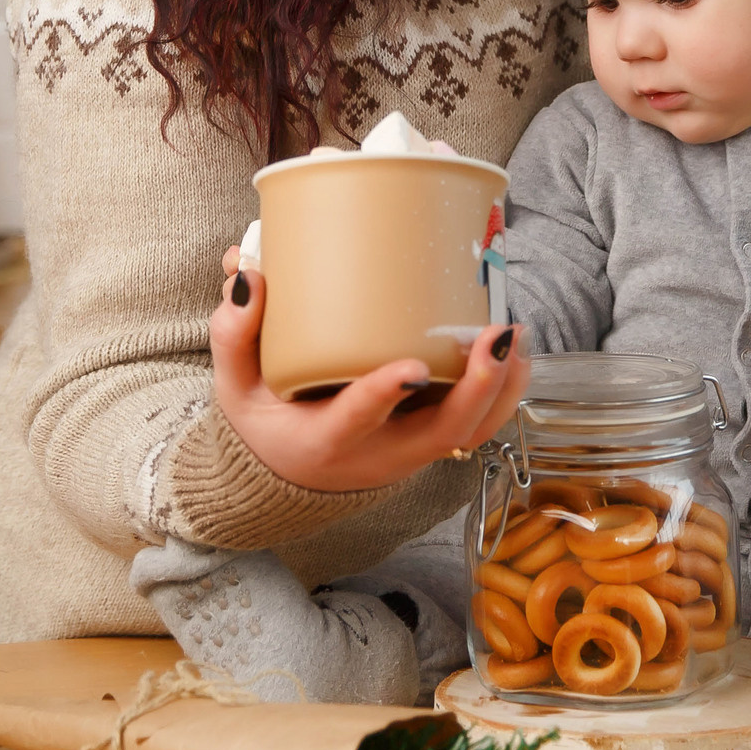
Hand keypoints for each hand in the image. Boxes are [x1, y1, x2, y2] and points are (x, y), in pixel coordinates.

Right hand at [208, 244, 526, 492]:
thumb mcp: (237, 389)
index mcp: (326, 440)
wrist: (291, 477)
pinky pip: (479, 424)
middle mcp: (380, 454)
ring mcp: (414, 452)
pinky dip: (503, 390)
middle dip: (478, 387)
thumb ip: (234, 334)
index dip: (385, 393)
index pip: (358, 419)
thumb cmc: (267, 423)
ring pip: (474, 430)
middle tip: (496, 335)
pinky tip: (516, 348)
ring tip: (516, 331)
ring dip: (504, 386)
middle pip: (443, 432)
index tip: (413, 365)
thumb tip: (247, 272)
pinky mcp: (433, 441)